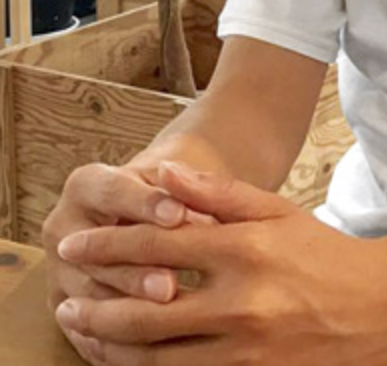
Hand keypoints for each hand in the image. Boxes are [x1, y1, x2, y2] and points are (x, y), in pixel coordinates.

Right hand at [43, 162, 191, 360]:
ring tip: (167, 315)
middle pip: (94, 252)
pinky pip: (88, 333)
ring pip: (89, 297)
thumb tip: (188, 209)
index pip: (112, 193)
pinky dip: (119, 342)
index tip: (179, 215)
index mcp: (85, 185)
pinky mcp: (67, 310)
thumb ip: (187, 191)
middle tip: (170, 284)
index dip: (145, 204)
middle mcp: (63, 228)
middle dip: (134, 270)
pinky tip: (156, 343)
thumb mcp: (180, 182)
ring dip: (126, 310)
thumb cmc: (174, 193)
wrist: (157, 215)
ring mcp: (59, 272)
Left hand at [53, 161, 386, 365]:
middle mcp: (241, 302)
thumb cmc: (323, 253)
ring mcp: (245, 350)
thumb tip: (168, 174)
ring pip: (158, 360)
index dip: (109, 245)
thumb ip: (219, 193)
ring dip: (112, 351)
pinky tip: (128, 364)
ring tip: (86, 337)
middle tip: (66, 303)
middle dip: (96, 310)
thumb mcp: (276, 211)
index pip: (159, 244)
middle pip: (146, 313)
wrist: (377, 310)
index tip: (76, 245)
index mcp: (245, 249)